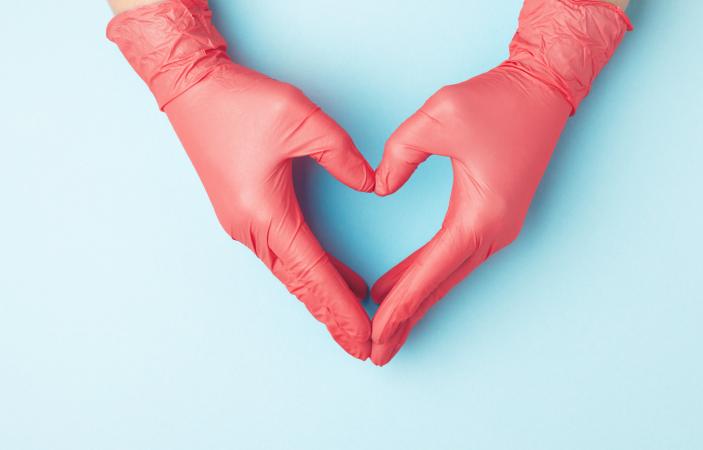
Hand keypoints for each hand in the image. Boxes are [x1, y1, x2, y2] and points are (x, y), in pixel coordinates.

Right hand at [108, 0, 373, 358]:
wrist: (191, 89)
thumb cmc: (240, 102)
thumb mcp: (301, 118)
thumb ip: (341, 154)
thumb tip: (371, 183)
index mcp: (266, 214)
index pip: (314, 273)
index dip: (342, 308)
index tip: (364, 336)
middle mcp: (252, 229)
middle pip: (301, 286)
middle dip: (333, 318)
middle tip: (363, 347)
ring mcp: (244, 225)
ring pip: (291, 274)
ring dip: (322, 299)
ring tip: (352, 323)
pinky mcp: (245, 214)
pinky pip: (283, 255)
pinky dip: (310, 274)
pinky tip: (334, 279)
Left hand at [370, 0, 630, 364]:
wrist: (543, 89)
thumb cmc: (498, 101)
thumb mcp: (437, 116)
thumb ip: (399, 155)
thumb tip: (380, 188)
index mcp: (481, 216)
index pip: (432, 272)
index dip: (401, 304)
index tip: (376, 331)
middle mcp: (493, 232)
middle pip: (441, 286)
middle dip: (407, 319)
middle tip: (377, 352)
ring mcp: (497, 229)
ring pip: (449, 276)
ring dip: (418, 303)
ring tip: (387, 329)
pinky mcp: (493, 218)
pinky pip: (455, 257)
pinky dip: (429, 277)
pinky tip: (405, 287)